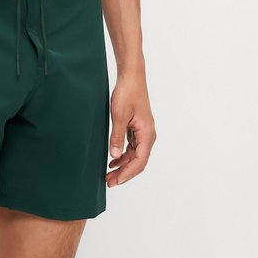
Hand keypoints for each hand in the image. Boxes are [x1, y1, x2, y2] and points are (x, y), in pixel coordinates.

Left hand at [106, 72, 155, 186]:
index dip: (127, 173)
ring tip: (108, 173)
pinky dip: (123, 155)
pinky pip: (132, 147)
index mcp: (147, 134)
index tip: (115, 181)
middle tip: (109, 181)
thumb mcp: (119, 115)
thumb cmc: (127, 93)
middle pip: (138, 161)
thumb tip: (114, 156)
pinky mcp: (137, 127)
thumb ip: (116, 137)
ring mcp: (143, 132)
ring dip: (123, 165)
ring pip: (135, 155)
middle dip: (124, 173)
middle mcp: (148, 135)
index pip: (139, 161)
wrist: (131, 77)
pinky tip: (113, 159)